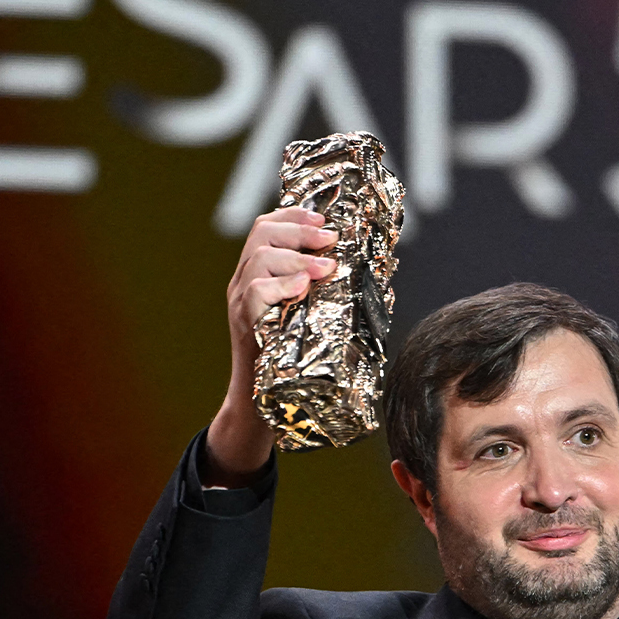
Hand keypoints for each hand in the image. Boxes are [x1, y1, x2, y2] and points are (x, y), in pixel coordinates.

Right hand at [203, 207, 337, 484]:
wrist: (261, 404)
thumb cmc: (293, 362)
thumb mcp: (310, 317)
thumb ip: (327, 292)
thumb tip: (377, 271)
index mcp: (259, 273)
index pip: (266, 226)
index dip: (295, 214)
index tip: (324, 218)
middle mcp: (244, 281)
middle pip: (262, 233)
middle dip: (300, 230)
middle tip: (330, 240)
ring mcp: (240, 301)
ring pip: (259, 258)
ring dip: (299, 259)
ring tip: (326, 270)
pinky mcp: (244, 323)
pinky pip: (255, 292)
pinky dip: (281, 285)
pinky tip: (303, 289)